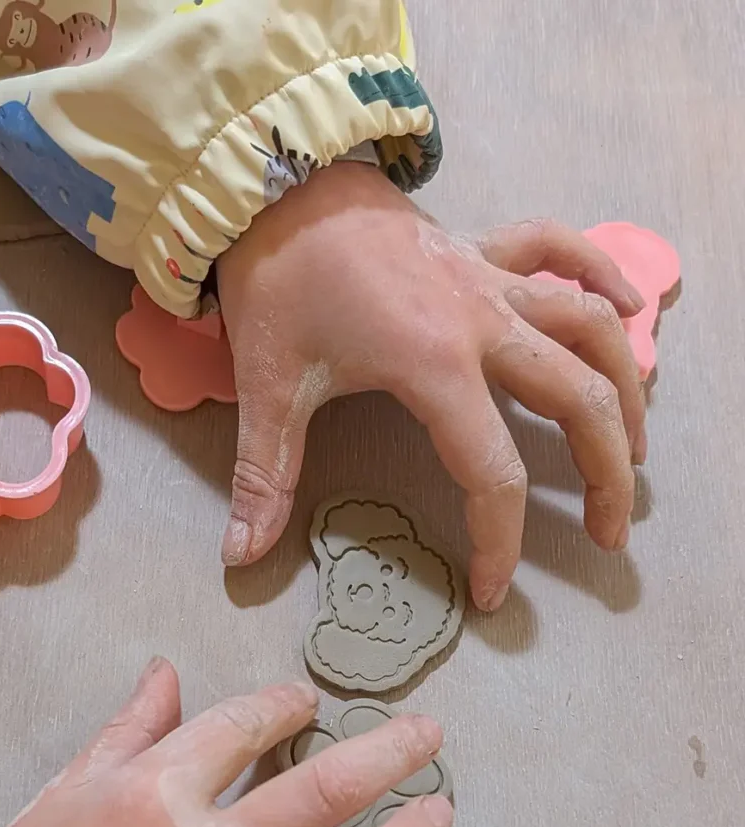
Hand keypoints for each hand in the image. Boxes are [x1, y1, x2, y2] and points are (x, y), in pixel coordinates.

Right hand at [0, 658, 451, 826]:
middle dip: (383, 756)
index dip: (285, 704)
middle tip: (427, 737)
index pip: (242, 727)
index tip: (307, 700)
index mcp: (151, 797)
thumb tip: (166, 668)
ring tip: (438, 818)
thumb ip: (128, 729)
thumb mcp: (63, 793)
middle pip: (317, 795)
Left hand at [217, 162, 646, 611]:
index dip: (497, 542)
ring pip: (588, 327)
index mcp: (433, 365)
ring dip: (623, 385)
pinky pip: (559, 251)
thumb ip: (264, 476)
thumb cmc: (277, 283)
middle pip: (577, 399)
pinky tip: (628, 306)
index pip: (491, 471)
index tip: (491, 590)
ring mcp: (488, 279)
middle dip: (606, 472)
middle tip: (610, 531)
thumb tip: (241, 556)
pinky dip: (599, 275)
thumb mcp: (268, 386)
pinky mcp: (481, 248)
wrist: (276, 185)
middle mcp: (480, 322)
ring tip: (635, 443)